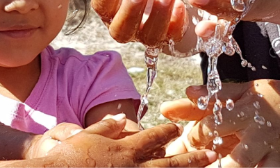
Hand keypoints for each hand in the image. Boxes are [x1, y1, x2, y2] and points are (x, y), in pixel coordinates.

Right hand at [22, 116, 216, 167]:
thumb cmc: (68, 157)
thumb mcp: (85, 135)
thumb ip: (107, 126)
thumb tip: (123, 117)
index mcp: (124, 148)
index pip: (153, 136)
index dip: (167, 132)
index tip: (177, 130)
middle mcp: (134, 165)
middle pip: (170, 161)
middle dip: (193, 158)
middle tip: (212, 153)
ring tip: (205, 167)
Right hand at [92, 0, 187, 45]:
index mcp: (108, 10)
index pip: (102, 5)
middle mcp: (124, 29)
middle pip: (122, 28)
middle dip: (131, 8)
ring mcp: (147, 36)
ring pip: (150, 35)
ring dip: (159, 13)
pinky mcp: (169, 37)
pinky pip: (173, 36)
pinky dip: (177, 22)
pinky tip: (181, 4)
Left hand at [161, 77, 279, 167]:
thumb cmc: (272, 99)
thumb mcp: (243, 91)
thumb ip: (211, 97)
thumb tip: (181, 95)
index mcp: (246, 111)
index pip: (213, 126)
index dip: (194, 137)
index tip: (184, 142)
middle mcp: (261, 134)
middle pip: (235, 158)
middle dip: (212, 163)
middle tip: (198, 162)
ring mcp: (275, 153)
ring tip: (216, 167)